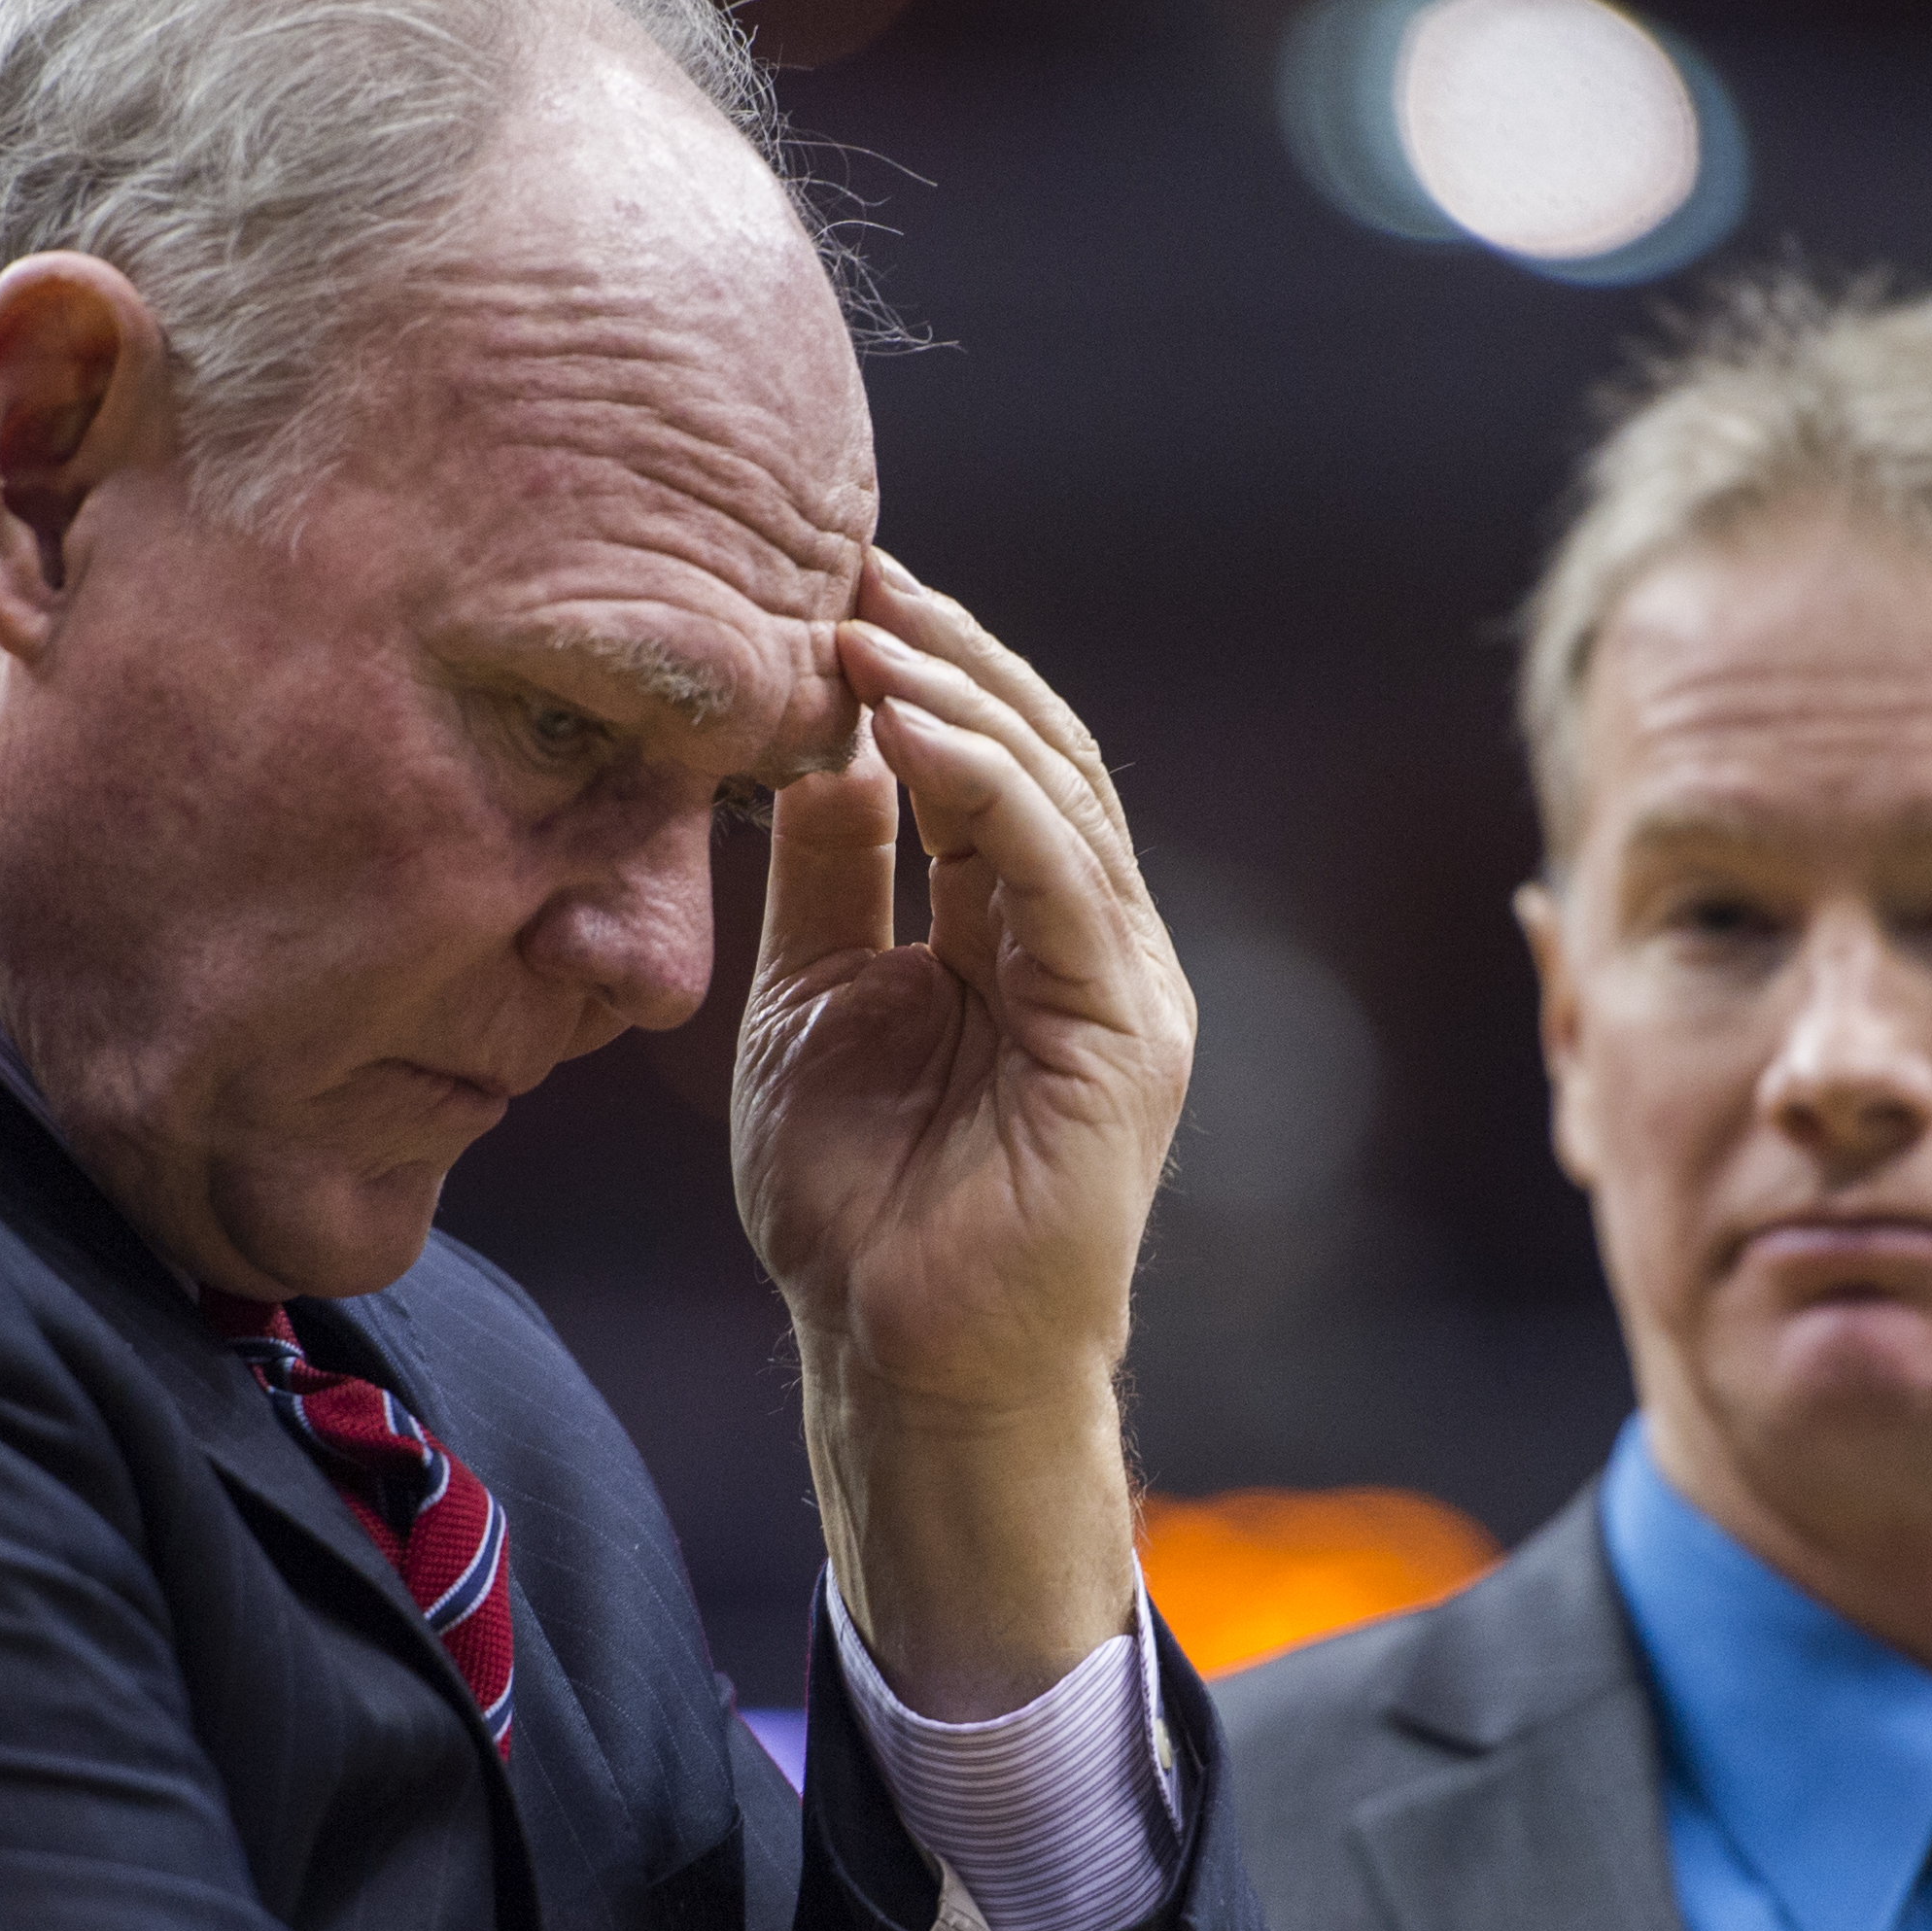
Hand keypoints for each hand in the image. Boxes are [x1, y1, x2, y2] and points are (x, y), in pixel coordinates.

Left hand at [733, 555, 1192, 1716]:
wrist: (903, 1365)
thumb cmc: (859, 1212)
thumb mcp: (808, 1006)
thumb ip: (827, 882)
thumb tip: (808, 747)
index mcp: (1021, 934)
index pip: (981, 765)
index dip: (913, 670)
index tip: (822, 586)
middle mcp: (1088, 943)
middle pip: (1035, 752)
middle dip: (941, 651)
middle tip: (844, 565)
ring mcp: (1120, 986)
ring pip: (1060, 794)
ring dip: (957, 695)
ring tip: (861, 623)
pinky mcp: (1123, 1034)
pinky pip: (1062, 876)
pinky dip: (986, 788)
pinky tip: (906, 725)